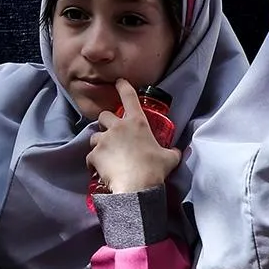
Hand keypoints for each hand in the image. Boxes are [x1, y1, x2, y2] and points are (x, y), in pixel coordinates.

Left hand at [87, 80, 180, 194]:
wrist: (136, 186)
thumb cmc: (154, 169)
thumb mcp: (170, 158)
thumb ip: (172, 151)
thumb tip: (178, 151)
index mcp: (136, 123)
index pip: (129, 98)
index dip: (123, 87)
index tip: (119, 81)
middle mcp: (117, 127)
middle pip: (104, 116)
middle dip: (106, 123)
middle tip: (112, 133)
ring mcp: (103, 140)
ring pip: (94, 136)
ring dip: (100, 144)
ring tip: (108, 156)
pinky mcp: (93, 154)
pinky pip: (91, 156)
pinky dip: (94, 162)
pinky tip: (102, 170)